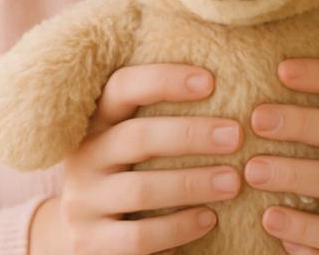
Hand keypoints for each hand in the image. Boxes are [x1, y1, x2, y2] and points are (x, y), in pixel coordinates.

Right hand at [30, 64, 242, 254]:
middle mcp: (83, 158)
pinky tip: (209, 218)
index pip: (122, 86)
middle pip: (138, 137)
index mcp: (95, 121)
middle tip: (236, 135)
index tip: (209, 81)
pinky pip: (139, 238)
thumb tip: (226, 83)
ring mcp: (83, 204)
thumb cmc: (131, 173)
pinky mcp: (92, 245)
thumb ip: (163, 116)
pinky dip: (178, 227)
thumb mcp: (134, 141)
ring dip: (193, 183)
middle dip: (191, 134)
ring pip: (141, 189)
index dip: (163, 79)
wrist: (89, 233)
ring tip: (233, 181)